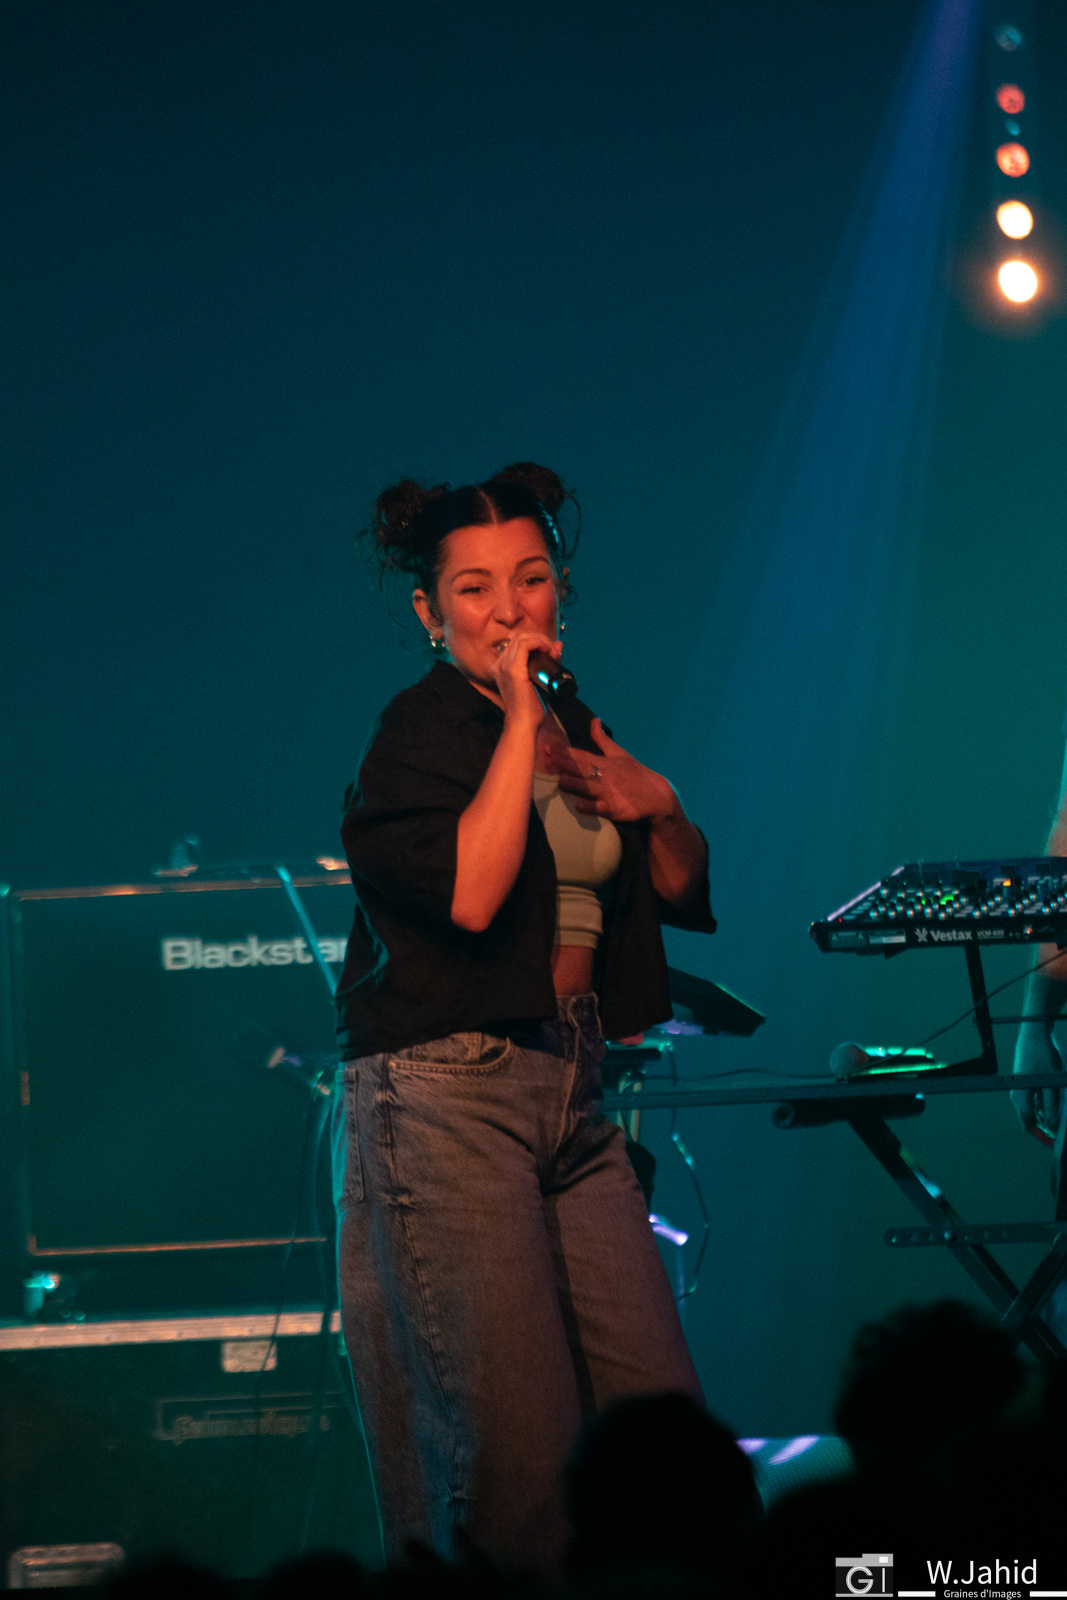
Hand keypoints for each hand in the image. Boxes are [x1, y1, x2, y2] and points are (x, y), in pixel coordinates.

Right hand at [491, 632, 558, 726]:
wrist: (523, 724)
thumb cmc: (530, 707)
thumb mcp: (538, 680)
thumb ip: (547, 662)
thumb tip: (558, 645)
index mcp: (502, 667)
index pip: (515, 641)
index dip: (533, 639)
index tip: (548, 649)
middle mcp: (500, 664)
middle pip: (518, 636)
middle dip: (538, 637)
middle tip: (551, 648)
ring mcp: (505, 666)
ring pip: (521, 638)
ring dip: (539, 639)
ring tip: (550, 649)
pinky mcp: (513, 670)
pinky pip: (525, 645)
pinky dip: (538, 642)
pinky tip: (547, 648)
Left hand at [556, 718, 676, 823]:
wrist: (657, 796)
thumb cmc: (635, 774)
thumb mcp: (620, 754)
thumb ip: (602, 739)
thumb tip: (594, 720)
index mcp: (605, 762)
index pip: (581, 755)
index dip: (563, 752)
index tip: (547, 748)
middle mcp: (605, 775)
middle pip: (581, 768)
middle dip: (563, 764)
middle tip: (546, 761)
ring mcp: (609, 792)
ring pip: (587, 787)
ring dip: (573, 784)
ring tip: (559, 782)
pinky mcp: (614, 808)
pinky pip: (599, 808)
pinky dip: (588, 807)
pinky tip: (578, 806)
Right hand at [1011, 1024, 1063, 1145]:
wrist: (1035, 1034)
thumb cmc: (1042, 1056)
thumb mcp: (1051, 1082)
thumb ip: (1051, 1106)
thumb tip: (1052, 1126)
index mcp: (1020, 1097)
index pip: (1029, 1125)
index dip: (1043, 1136)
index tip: (1058, 1142)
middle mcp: (1018, 1095)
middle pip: (1033, 1119)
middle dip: (1050, 1125)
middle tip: (1065, 1125)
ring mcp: (1022, 1090)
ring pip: (1037, 1110)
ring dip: (1050, 1114)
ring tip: (1063, 1107)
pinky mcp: (1028, 1085)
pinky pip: (1038, 1101)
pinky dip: (1049, 1104)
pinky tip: (1059, 1099)